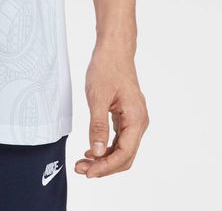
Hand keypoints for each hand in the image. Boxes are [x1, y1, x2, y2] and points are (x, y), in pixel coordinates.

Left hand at [74, 43, 148, 178]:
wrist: (114, 49)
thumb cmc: (107, 67)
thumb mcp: (98, 97)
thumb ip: (97, 125)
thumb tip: (96, 152)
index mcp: (136, 119)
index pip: (124, 154)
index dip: (106, 167)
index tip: (88, 172)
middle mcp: (139, 122)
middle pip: (125, 156)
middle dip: (104, 166)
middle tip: (81, 169)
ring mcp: (134, 120)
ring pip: (122, 149)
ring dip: (104, 159)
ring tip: (83, 162)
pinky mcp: (127, 116)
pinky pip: (120, 139)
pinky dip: (107, 148)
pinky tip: (92, 150)